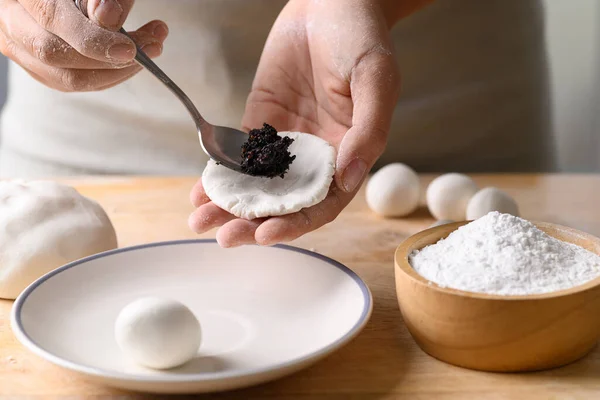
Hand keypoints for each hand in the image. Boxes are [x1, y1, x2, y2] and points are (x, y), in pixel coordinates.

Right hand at [0, 0, 167, 91]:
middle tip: (153, 46)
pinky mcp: (34, 65)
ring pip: (64, 77)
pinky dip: (106, 77)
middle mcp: (9, 19)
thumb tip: (108, 16)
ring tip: (151, 48)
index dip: (92, 39)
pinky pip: (70, 82)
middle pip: (53, 53)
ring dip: (116, 72)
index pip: (51, 18)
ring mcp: (17, 45)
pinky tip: (130, 62)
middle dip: (110, 59)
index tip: (130, 48)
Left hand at [189, 0, 400, 246]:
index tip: (264, 233)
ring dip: (229, 205)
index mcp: (348, 154)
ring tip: (200, 220)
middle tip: (223, 236)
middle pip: (283, 201)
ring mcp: (285, 141)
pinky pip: (238, 155)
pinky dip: (219, 174)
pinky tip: (200, 189)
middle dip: (253, 222)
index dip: (295, 223)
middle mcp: (315, 156)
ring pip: (256, 184)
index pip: (322, 203)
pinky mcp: (260, 122)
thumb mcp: (376, 79)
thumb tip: (350, 178)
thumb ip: (369, 130)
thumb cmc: (362, 35)